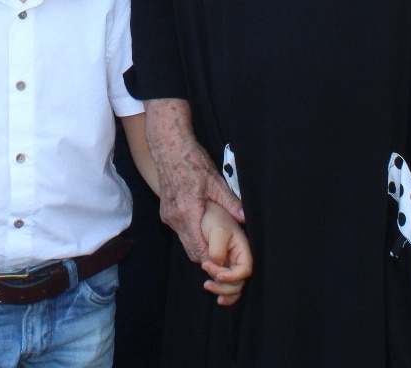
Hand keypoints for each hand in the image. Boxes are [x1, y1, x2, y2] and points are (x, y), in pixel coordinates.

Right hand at [147, 104, 242, 263]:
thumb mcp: (215, 181)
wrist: (169, 147)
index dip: (213, 260)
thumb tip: (245, 217)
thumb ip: (230, 202)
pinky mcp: (165, 213)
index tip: (226, 262)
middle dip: (207, 257)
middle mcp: (174, 217)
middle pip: (191, 251)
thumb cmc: (192, 161)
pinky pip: (180, 232)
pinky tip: (202, 226)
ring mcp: (168, 216)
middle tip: (225, 256)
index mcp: (187, 211)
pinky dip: (191, 235)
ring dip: (199, 245)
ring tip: (216, 241)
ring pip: (184, 243)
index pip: (199, 249)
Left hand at [199, 201, 252, 305]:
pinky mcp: (219, 267)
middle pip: (238, 282)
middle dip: (224, 286)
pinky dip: (220, 291)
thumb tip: (215, 265)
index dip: (233, 277)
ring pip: (232, 287)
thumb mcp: (217, 231)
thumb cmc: (213, 218)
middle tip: (207, 282)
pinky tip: (213, 293)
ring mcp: (229, 264)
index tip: (218, 275)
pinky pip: (224, 284)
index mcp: (242, 249)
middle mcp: (238, 259)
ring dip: (221, 290)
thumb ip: (217, 250)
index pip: (244, 270)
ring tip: (207, 285)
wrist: (201, 213)